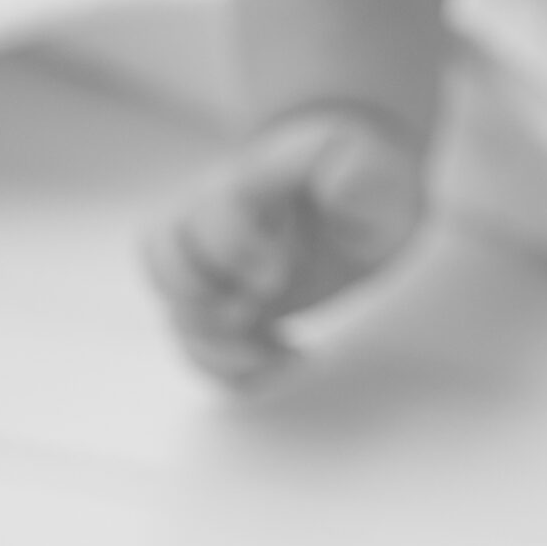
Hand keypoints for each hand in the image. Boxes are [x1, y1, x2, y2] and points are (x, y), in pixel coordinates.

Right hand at [141, 104, 426, 386]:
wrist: (364, 202)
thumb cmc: (370, 184)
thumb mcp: (382, 176)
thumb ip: (363, 177)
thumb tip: (342, 176)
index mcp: (257, 178)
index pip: (211, 206)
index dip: (233, 250)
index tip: (278, 278)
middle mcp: (221, 217)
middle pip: (164, 255)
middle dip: (206, 299)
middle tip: (262, 310)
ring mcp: (219, 263)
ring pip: (171, 305)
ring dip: (217, 345)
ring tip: (278, 351)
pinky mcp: (226, 303)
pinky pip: (193, 343)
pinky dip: (227, 369)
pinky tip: (281, 361)